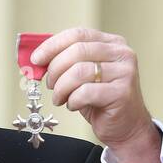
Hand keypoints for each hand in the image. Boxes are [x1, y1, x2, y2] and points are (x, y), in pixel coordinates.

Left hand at [31, 27, 156, 157]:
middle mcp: (121, 53)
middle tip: (50, 85)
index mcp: (112, 43)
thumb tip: (37, 58)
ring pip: (79, 71)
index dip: (53, 45)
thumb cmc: (101, 102)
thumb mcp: (82, 78)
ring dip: (62, 88)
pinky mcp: (122, 92)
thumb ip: (67, 63)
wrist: (126, 128)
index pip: (78, 34)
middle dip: (55, 69)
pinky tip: (73, 105)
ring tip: (59, 99)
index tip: (36, 59)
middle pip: (77, 51)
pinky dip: (73, 100)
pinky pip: (86, 92)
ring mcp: (124, 72)